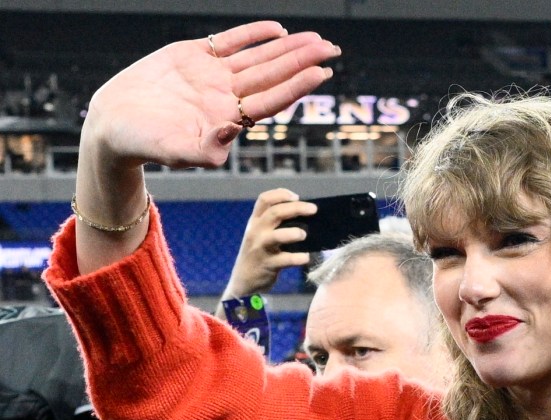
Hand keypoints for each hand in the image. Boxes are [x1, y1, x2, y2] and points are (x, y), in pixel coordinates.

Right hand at [85, 22, 339, 169]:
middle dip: (303, 61)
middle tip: (332, 48)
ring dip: (287, 47)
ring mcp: (213, 76)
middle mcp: (227, 97)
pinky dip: (254, 34)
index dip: (298, 85)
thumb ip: (204, 150)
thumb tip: (230, 134)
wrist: (113, 127)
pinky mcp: (193, 57)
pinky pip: (231, 42)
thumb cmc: (144, 146)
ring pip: (258, 57)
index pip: (272, 100)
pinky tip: (278, 29)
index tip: (323, 72)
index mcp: (229, 119)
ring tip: (316, 38)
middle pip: (274, 75)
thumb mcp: (174, 152)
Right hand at [217, 189, 316, 317]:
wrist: (244, 281)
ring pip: (276, 236)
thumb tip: (305, 212)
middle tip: (313, 209)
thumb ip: (275, 223)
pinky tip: (306, 257)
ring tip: (304, 235)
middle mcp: (256, 231)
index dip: (281, 194)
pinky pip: (284, 260)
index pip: (264, 199)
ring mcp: (260, 248)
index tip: (297, 196)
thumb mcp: (260, 234)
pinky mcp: (267, 265)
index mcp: (255, 221)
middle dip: (296, 208)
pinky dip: (297, 258)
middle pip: (274, 212)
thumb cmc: (259, 253)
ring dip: (292, 233)